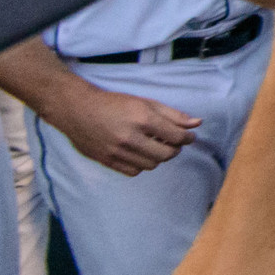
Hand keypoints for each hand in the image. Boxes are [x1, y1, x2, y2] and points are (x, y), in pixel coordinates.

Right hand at [51, 83, 199, 175]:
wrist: (77, 109)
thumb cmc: (113, 103)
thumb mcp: (145, 102)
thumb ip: (172, 114)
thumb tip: (197, 123)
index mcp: (142, 118)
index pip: (176, 136)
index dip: (188, 138)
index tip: (189, 136)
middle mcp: (130, 137)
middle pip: (166, 154)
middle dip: (174, 149)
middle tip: (173, 142)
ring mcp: (117, 151)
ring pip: (152, 165)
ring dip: (158, 157)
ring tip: (155, 146)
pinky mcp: (107, 161)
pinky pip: (134, 171)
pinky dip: (141, 165)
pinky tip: (139, 153)